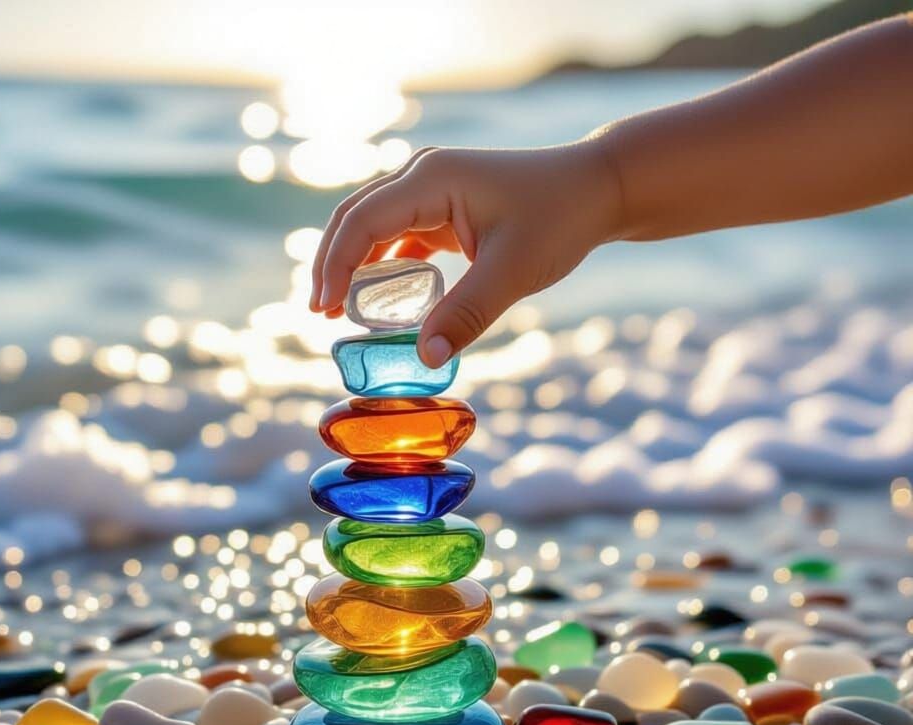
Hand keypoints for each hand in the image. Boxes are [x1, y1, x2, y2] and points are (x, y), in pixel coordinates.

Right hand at [310, 141, 622, 366]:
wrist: (596, 190)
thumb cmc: (558, 219)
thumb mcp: (512, 271)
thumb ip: (466, 315)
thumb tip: (425, 359)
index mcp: (431, 180)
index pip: (363, 222)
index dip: (336, 266)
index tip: (323, 310)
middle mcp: (423, 176)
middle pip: (355, 218)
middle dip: (331, 264)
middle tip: (318, 313)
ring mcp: (432, 190)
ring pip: (372, 225)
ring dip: (352, 264)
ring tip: (336, 309)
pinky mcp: (444, 207)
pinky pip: (398, 235)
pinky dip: (381, 266)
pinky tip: (376, 300)